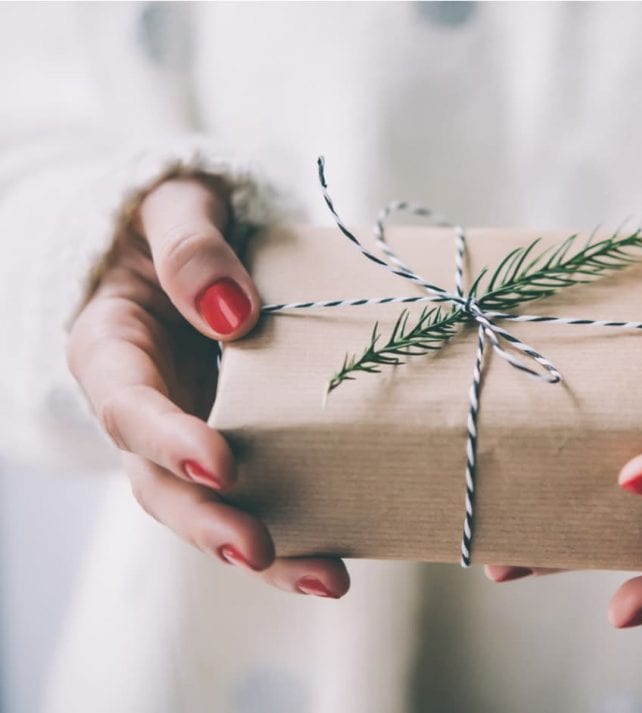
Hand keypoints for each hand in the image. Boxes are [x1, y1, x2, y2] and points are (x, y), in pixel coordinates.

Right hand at [67, 177, 349, 597]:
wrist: (203, 246)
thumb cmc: (183, 222)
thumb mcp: (178, 206)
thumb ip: (192, 246)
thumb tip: (231, 311)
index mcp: (114, 351)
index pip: (126, 407)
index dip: (166, 439)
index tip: (219, 462)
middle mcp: (148, 411)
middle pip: (161, 484)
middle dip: (208, 523)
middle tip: (258, 549)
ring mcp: (193, 437)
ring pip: (213, 510)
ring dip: (267, 552)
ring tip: (326, 578)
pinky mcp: (244, 448)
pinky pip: (264, 496)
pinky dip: (300, 530)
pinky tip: (343, 556)